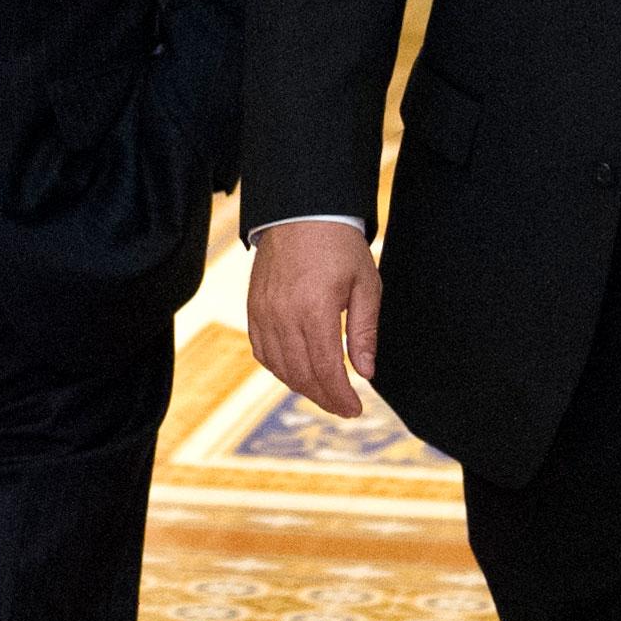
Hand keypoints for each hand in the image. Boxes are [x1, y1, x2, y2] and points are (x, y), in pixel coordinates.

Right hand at [247, 221, 379, 418]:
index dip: (340, 396)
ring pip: (279, 367)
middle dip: (324, 398)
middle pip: (302, 374)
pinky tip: (297, 371)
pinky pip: (262, 351)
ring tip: (325, 392)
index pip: (326, 369)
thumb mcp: (366, 285)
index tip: (355, 410)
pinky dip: (279, 368)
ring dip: (302, 386)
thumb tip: (366, 373)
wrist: (301, 211)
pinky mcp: (253, 307)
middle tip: (344, 407)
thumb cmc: (339, 246)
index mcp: (315, 308)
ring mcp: (264, 311)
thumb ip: (364, 332)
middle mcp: (284, 314)